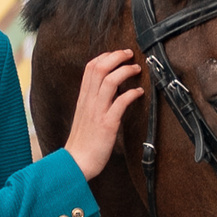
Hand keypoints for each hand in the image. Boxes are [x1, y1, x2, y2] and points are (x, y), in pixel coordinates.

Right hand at [64, 49, 142, 179]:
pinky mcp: (107, 124)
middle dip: (116, 57)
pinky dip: (132, 94)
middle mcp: (89, 101)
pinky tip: (139, 93)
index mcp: (83, 98)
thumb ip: (93, 102)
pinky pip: (120, 103)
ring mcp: (97, 111)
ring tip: (137, 69)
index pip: (90, 68)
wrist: (76, 162)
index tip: (117, 54)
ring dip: (126, 71)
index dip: (105, 56)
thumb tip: (108, 92)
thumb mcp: (85, 116)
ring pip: (110, 81)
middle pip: (100, 68)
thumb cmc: (83, 141)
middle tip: (130, 54)